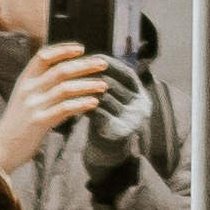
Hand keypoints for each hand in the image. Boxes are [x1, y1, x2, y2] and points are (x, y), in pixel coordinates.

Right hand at [0, 44, 109, 176]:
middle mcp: (28, 90)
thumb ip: (39, 87)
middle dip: (84, 65)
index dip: (63, 50)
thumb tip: (65, 78)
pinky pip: (65, 108)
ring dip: (88, 85)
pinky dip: (81, 104)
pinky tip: (93, 103)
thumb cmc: (16, 126)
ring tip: (103, 85)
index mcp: (24, 81)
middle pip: (60, 70)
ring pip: (65, 88)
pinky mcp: (39, 122)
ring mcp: (33, 105)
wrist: (1, 150)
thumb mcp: (24, 100)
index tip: (81, 49)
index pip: (43, 56)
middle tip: (103, 64)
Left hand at [80, 60, 154, 198]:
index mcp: (143, 96)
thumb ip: (108, 80)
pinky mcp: (118, 131)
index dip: (108, 64)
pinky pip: (97, 112)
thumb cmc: (107, 118)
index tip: (88, 57)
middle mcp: (142, 108)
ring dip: (84, 88)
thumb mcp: (113, 98)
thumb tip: (91, 57)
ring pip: (103, 97)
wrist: (107, 152)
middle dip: (91, 75)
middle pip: (113, 84)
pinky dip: (82, 104)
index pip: (126, 73)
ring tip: (66, 82)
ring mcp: (132, 121)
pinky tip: (69, 100)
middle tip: (71, 69)